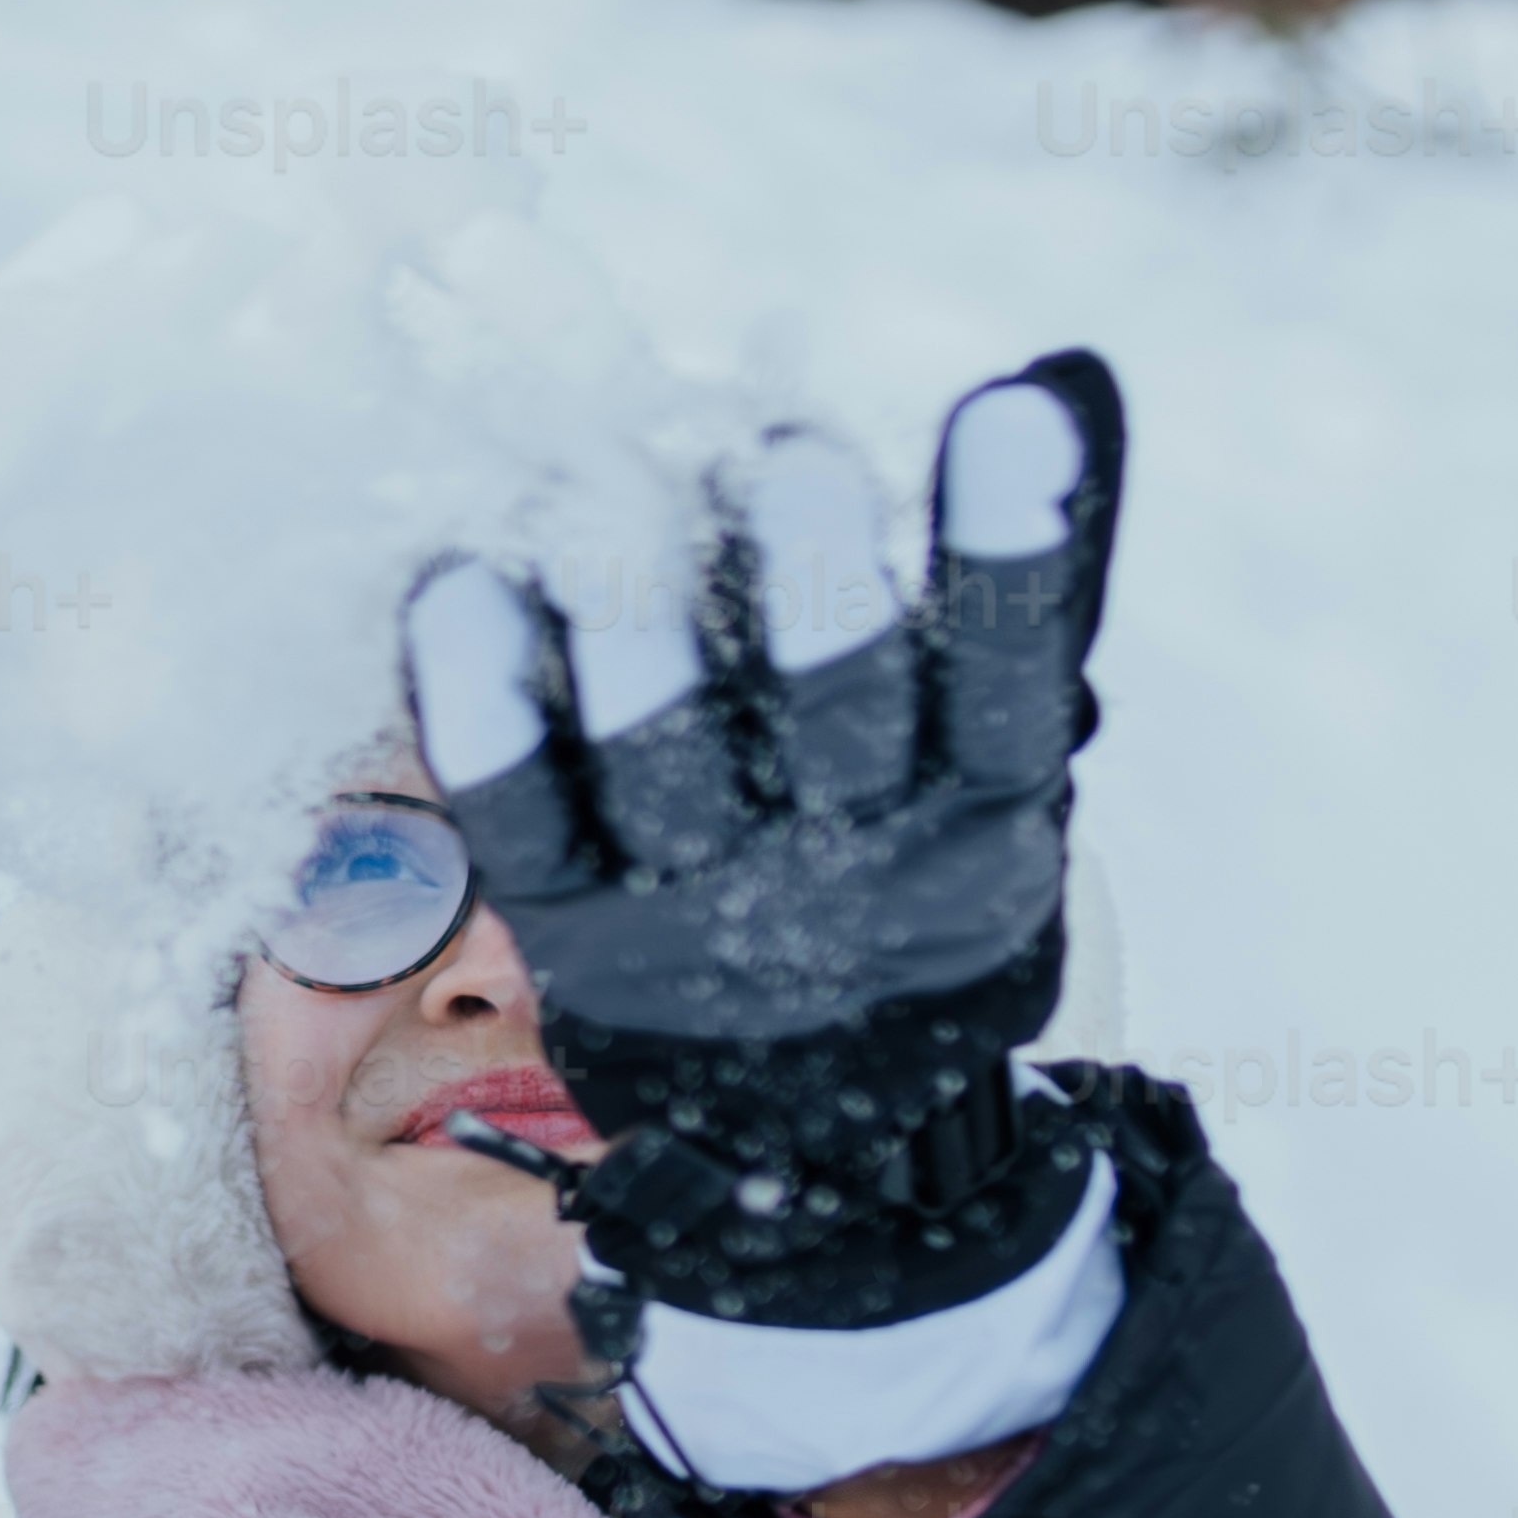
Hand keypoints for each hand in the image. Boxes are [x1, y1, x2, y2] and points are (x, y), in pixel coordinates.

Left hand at [399, 356, 1122, 1373]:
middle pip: (836, 718)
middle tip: (789, 455)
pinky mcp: (571, 932)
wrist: (803, 1144)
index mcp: (975, 826)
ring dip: (635, 634)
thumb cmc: (902, 891)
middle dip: (814, 583)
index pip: (1006, 680)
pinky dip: (481, 712)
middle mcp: (844, 869)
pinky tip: (455, 585)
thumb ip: (1016, 589)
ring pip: (668, 768)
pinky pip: (522, 822)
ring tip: (605, 500)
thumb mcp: (991, 767)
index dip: (1008, 551)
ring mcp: (700, 911)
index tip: (1005, 410)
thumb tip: (1061, 372)